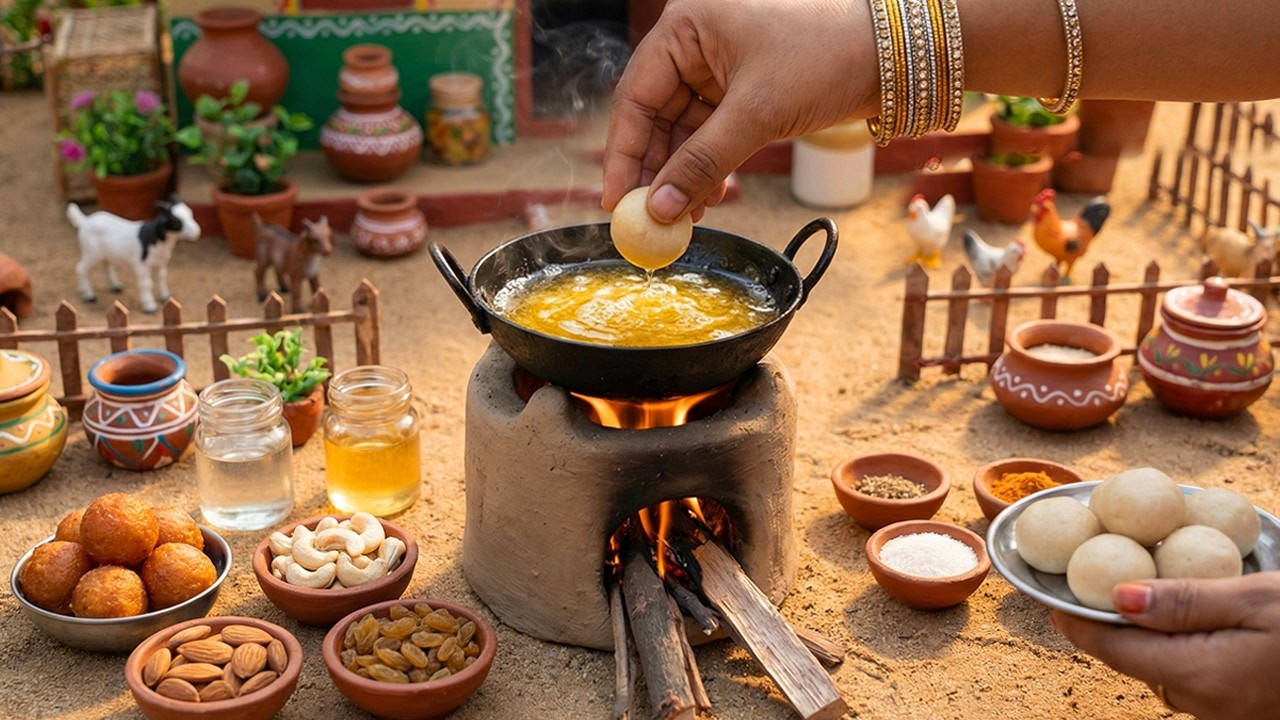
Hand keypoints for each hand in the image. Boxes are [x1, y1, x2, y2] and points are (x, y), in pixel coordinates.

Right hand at [602, 0, 879, 222]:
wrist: (892, 55)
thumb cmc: (825, 58)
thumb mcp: (756, 113)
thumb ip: (702, 162)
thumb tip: (660, 208)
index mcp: (686, 24)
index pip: (635, 95)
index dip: (623, 153)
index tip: (616, 200)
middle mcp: (694, 41)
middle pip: (653, 115)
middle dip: (654, 170)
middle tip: (648, 219)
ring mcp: (717, 65)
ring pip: (682, 129)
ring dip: (681, 174)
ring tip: (683, 217)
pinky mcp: (740, 88)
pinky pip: (709, 132)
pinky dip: (707, 165)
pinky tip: (708, 198)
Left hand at [1051, 573, 1279, 719]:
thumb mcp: (1254, 600)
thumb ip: (1184, 602)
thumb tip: (1117, 598)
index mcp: (1199, 675)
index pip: (1116, 651)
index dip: (1081, 626)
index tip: (1054, 605)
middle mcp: (1206, 704)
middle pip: (1136, 663)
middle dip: (1111, 631)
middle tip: (1089, 595)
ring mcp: (1227, 713)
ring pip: (1164, 673)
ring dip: (1146, 642)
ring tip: (1137, 604)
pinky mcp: (1245, 710)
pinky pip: (1193, 680)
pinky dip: (1178, 652)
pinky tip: (1188, 626)